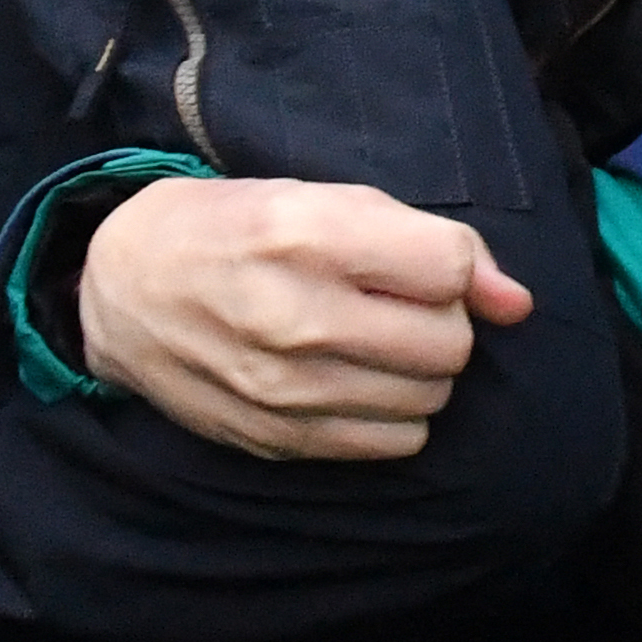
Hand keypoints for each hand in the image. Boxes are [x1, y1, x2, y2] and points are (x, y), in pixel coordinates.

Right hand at [77, 177, 533, 461]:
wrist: (125, 288)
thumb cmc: (235, 228)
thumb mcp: (324, 198)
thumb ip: (429, 242)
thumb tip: (517, 303)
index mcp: (307, 237)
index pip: (448, 269)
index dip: (451, 266)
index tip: (422, 264)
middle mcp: (296, 319)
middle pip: (448, 343)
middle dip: (441, 322)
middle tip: (398, 306)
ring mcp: (284, 390)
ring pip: (428, 399)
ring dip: (420, 371)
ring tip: (375, 343)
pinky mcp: (277, 439)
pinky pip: (392, 443)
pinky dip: (393, 414)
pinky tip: (356, 382)